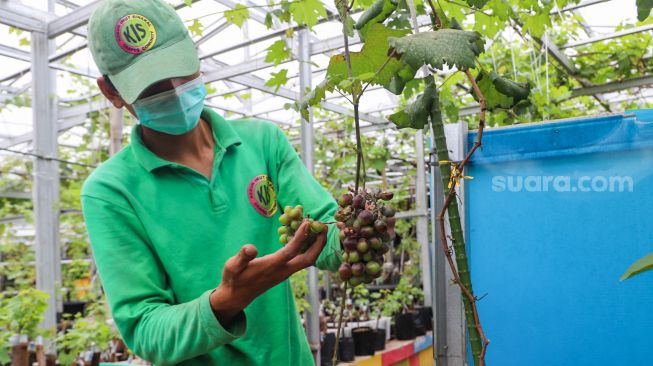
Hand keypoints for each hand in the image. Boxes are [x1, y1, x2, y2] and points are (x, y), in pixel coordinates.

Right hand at [210, 222, 327, 324]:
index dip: (301, 236)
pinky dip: (307, 249)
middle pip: (308, 259)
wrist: (236, 296)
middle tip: (325, 227)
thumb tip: (250, 248)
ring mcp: (285, 273)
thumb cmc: (234, 279)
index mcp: (272, 266)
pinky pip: (301, 260)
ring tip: (319, 229)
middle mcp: (282, 271)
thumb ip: (242, 257)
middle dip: (319, 244)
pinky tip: (306, 238)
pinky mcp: (284, 273)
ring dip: (315, 246)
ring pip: (307, 261)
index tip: (308, 222)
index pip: (291, 251)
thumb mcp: (232, 267)